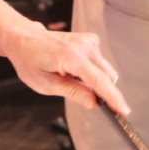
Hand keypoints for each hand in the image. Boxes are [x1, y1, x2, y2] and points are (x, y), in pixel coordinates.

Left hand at [7, 24, 127, 115]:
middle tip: (87, 99)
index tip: (124, 110)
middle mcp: (85, 46)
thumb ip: (73, 92)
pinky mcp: (91, 40)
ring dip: (95, 80)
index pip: (99, 81)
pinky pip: (100, 62)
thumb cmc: (30, 61)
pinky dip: (92, 70)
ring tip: (70, 77)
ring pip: (105, 70)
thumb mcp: (46, 84)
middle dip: (103, 91)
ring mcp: (89, 40)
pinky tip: (74, 68)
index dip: (113, 98)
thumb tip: (94, 102)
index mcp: (72, 57)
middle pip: (107, 76)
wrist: (24, 39)